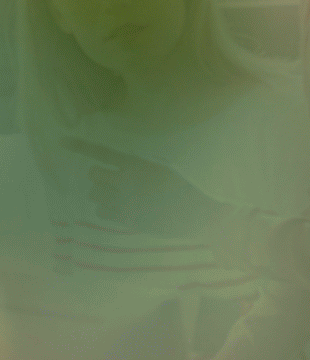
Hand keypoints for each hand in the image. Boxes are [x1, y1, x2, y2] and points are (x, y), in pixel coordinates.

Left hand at [62, 137, 233, 241]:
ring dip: (102, 192)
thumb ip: (149, 163)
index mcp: (136, 165)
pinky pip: (102, 212)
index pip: (102, 152)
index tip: (61, 140)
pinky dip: (106, 208)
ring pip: (95, 195)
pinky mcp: (126, 219)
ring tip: (117, 193)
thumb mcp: (172, 165)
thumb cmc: (191, 185)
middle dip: (99, 175)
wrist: (198, 213)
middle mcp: (124, 183)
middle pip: (94, 175)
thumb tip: (134, 163)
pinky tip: (118, 207)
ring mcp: (123, 202)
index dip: (80, 146)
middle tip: (112, 178)